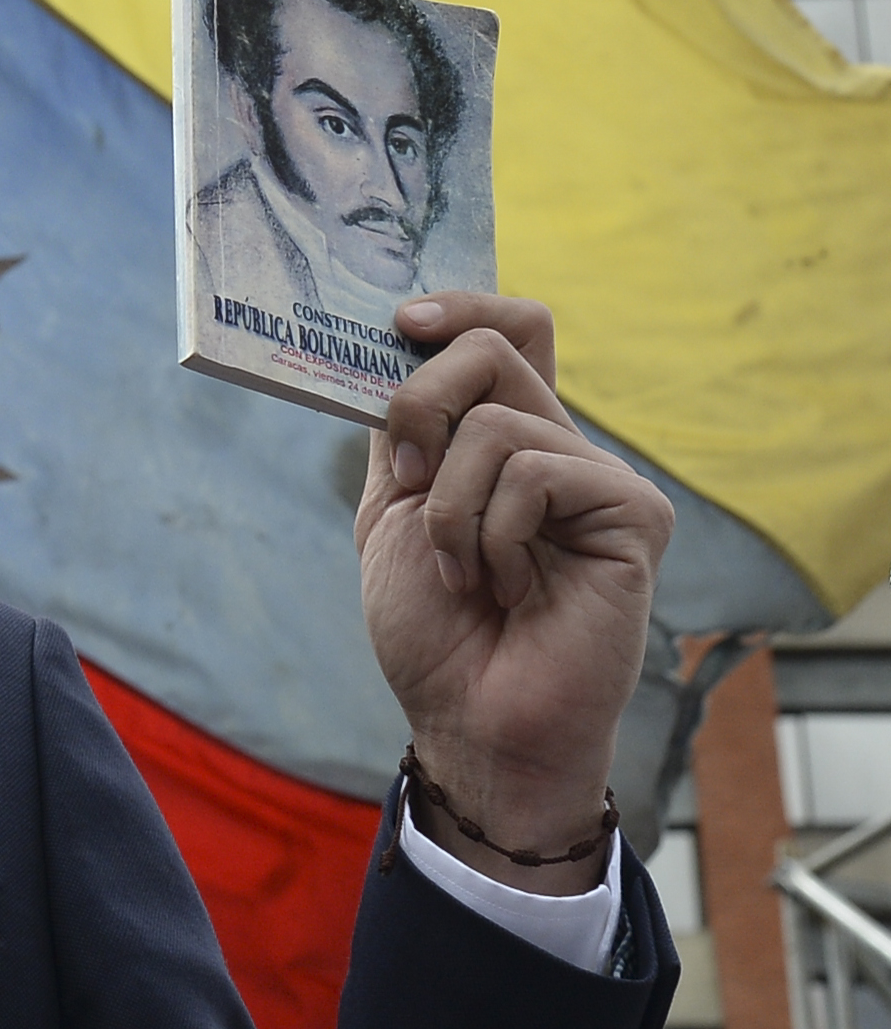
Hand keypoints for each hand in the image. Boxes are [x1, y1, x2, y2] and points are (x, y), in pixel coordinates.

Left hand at [359, 294, 674, 892]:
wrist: (470, 720)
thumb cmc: (436, 632)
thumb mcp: (393, 515)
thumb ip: (400, 434)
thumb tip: (397, 348)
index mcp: (505, 442)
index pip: (510, 331)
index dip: (461, 307)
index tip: (403, 322)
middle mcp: (559, 448)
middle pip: (493, 350)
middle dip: (418, 405)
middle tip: (410, 486)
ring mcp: (599, 479)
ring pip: (495, 421)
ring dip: (449, 509)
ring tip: (469, 576)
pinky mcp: (634, 513)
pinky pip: (535, 472)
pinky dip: (493, 535)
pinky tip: (514, 589)